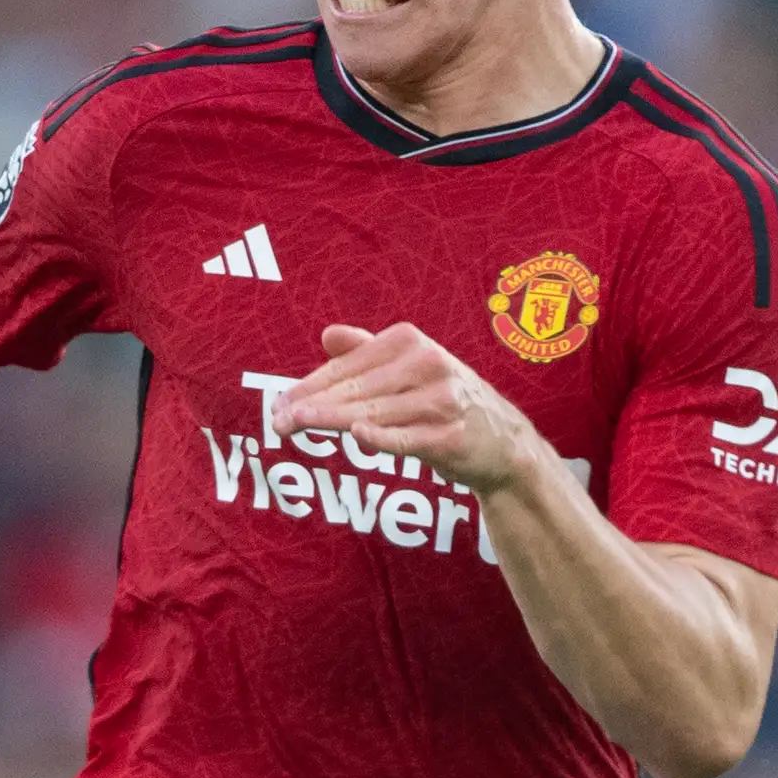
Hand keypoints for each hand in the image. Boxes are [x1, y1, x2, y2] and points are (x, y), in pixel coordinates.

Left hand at [273, 323, 545, 501]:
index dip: (309, 384)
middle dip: (311, 404)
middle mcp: (427, 364)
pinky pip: (408, 438)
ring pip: (374, 412)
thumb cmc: (445, 402)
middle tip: (276, 421)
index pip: (347, 365)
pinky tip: (357, 434)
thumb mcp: (410, 367)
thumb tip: (326, 335)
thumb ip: (368, 350)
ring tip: (293, 426)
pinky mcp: (451, 437)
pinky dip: (383, 437)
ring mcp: (441, 400)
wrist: (501, 442)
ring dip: (330, 420)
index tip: (278, 403)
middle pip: (355, 387)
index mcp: (410, 342)